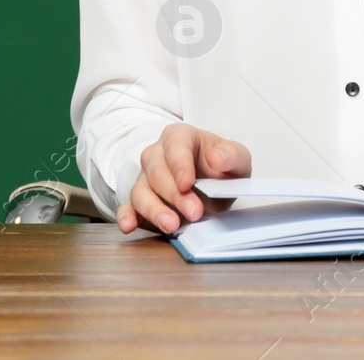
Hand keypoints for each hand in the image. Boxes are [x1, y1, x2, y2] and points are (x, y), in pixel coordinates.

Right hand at [118, 123, 250, 234]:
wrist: (214, 186)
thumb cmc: (221, 167)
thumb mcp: (237, 158)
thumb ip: (231, 156)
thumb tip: (215, 157)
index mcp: (180, 137)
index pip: (175, 146)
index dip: (180, 165)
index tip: (188, 183)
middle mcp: (157, 155)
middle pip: (157, 172)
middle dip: (174, 194)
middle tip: (194, 212)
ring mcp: (145, 178)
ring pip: (140, 191)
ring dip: (154, 209)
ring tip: (171, 225)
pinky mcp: (139, 201)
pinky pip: (126, 207)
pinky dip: (126, 217)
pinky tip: (129, 226)